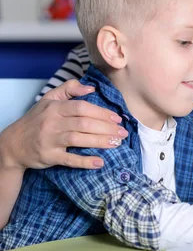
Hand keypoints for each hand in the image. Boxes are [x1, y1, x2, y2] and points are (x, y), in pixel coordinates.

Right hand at [0, 80, 126, 170]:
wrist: (13, 144)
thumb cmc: (37, 120)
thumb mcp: (49, 99)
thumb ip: (69, 89)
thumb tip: (91, 88)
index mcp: (55, 108)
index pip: (82, 108)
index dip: (102, 113)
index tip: (117, 118)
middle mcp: (52, 123)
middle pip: (84, 124)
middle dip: (107, 128)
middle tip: (123, 133)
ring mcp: (50, 140)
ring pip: (79, 139)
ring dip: (101, 142)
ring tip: (117, 143)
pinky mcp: (49, 156)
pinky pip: (70, 159)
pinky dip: (85, 162)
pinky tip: (100, 162)